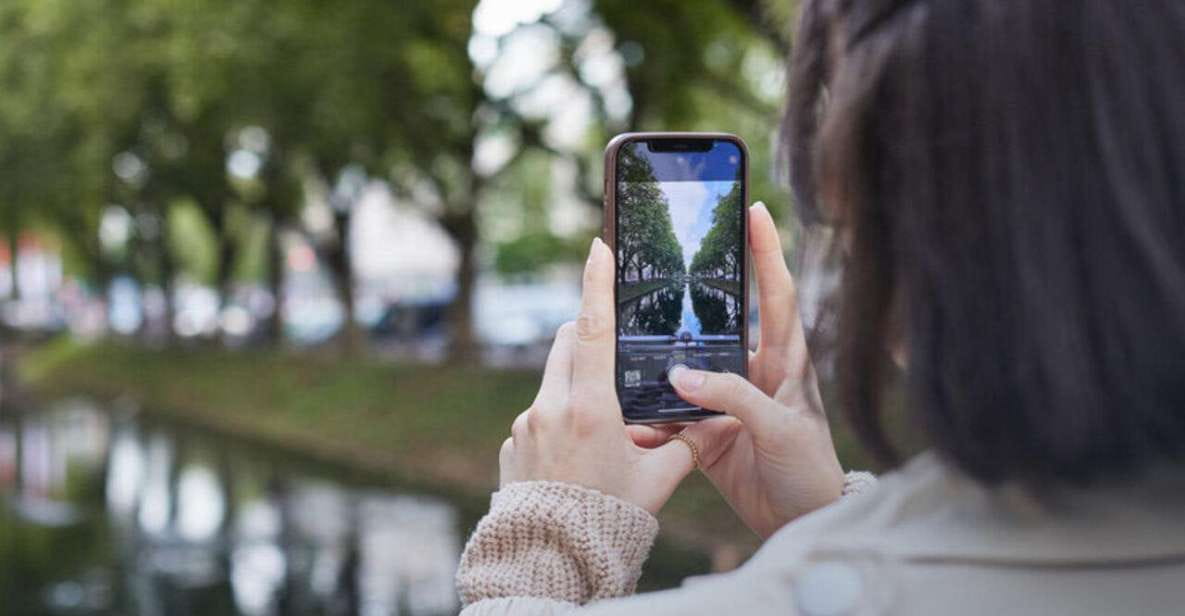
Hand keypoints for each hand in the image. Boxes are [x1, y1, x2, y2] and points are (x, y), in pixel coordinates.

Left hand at [498, 238, 696, 513]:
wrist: (552, 558)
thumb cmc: (611, 519)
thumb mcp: (658, 481)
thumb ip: (684, 443)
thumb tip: (711, 423)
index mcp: (590, 408)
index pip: (592, 329)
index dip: (596, 284)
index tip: (597, 247)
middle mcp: (550, 407)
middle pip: (568, 343)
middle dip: (588, 335)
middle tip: (615, 350)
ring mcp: (524, 425)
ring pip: (552, 380)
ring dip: (575, 383)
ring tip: (603, 424)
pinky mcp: (511, 444)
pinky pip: (537, 414)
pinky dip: (558, 418)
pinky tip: (577, 456)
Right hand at [630, 203, 844, 537]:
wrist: (800, 523)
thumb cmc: (809, 470)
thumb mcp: (778, 428)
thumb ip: (733, 398)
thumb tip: (682, 375)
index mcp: (784, 361)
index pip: (776, 293)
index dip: (767, 251)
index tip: (755, 208)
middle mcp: (753, 372)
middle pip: (721, 319)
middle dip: (694, 290)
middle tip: (666, 256)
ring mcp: (727, 400)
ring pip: (686, 366)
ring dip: (659, 358)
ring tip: (628, 333)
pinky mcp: (706, 432)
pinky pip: (670, 415)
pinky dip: (649, 416)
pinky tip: (628, 415)